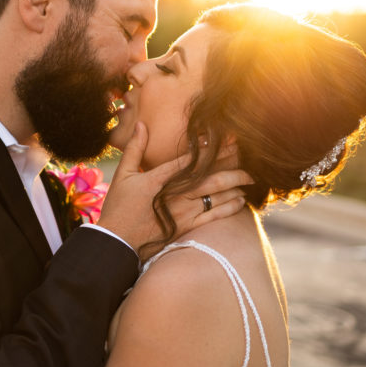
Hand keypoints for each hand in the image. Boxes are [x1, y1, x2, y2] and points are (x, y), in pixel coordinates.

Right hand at [98, 123, 251, 252]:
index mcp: (159, 178)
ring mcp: (183, 212)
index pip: (190, 159)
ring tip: (248, 177)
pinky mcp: (187, 227)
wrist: (117, 242)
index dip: (209, 148)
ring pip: (216, 195)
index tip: (223, 138)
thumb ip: (134, 148)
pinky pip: (214, 216)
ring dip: (235, 184)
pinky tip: (240, 200)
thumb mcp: (123, 174)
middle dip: (231, 164)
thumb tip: (141, 124)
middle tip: (245, 154)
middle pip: (210, 176)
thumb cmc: (118, 207)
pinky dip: (230, 207)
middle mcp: (175, 194)